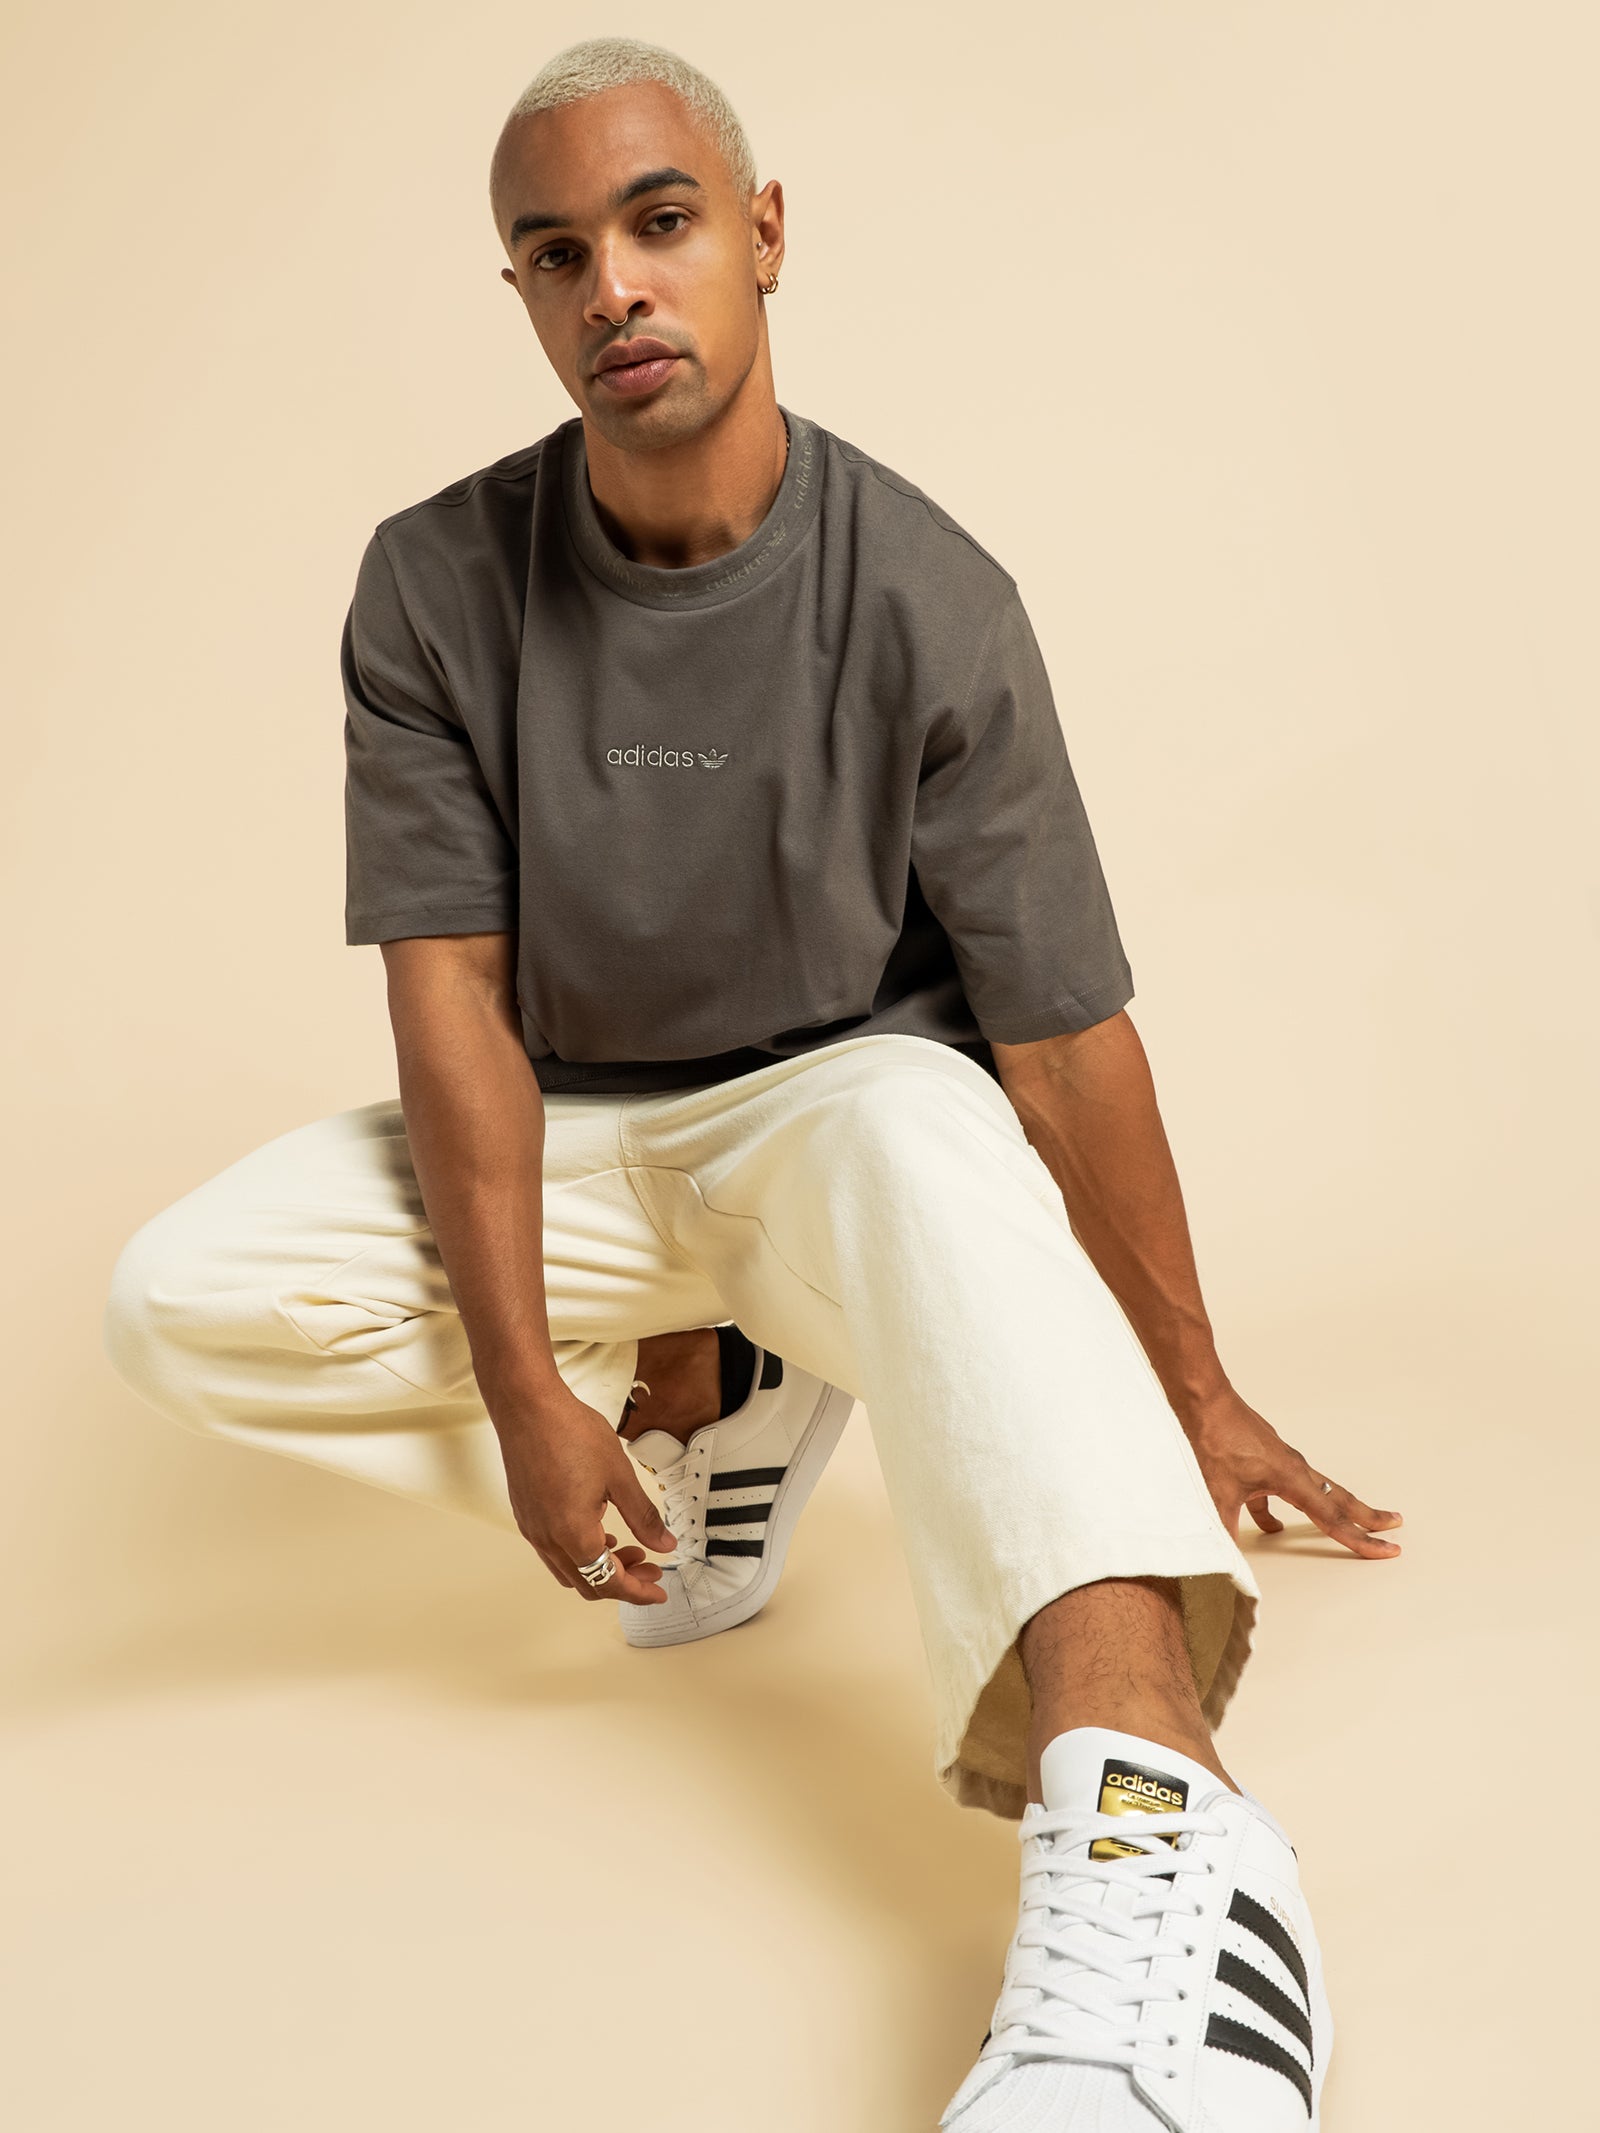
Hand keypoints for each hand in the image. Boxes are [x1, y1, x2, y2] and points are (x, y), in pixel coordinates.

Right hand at [495, 1381, 677, 1603]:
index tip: (658, 1591)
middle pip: (587, 1584)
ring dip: (600, 1569)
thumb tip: (664, 1544)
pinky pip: (554, 1551)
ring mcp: (532, 1528)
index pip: (609, 1582)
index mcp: (573, 1533)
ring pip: (569, 1570)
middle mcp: (547, 1538)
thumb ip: (643, 1516)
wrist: (528, 1406)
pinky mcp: (526, 1514)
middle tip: (651, 1569)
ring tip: (629, 1548)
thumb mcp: (620, 1475)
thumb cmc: (571, 1432)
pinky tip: (599, 1530)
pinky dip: (579, 1553)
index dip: (637, 1591)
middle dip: (622, 1582)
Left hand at [1182, 1386, 1402, 1559]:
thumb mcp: (1217, 1493)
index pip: (1333, 1518)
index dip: (1361, 1539)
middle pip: (1338, 1500)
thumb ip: (1225, 1530)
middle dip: (1367, 1517)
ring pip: (1314, 1493)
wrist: (1202, 1400)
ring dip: (1330, 1510)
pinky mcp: (1263, 1459)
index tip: (1388, 1549)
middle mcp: (1293, 1469)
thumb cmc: (1212, 1437)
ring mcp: (1279, 1462)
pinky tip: (1269, 1525)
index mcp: (1291, 1479)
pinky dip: (1279, 1509)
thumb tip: (1226, 1560)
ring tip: (1345, 1524)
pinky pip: (1281, 1490)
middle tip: (1394, 1526)